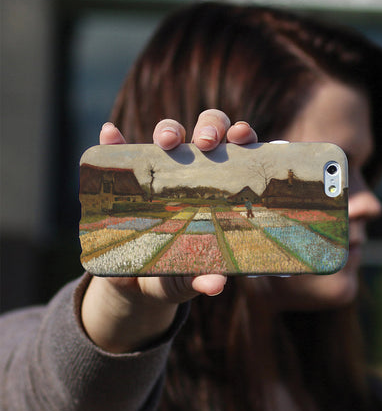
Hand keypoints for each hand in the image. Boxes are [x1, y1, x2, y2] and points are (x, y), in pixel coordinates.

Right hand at [81, 110, 257, 352]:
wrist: (134, 282)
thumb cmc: (173, 273)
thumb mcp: (187, 277)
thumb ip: (201, 278)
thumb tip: (216, 284)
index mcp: (218, 188)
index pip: (238, 151)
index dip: (243, 136)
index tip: (241, 137)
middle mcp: (193, 171)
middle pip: (206, 131)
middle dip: (210, 126)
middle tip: (206, 143)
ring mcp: (159, 171)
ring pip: (168, 133)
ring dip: (169, 129)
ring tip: (166, 142)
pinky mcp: (126, 178)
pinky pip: (119, 152)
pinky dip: (113, 141)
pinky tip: (109, 133)